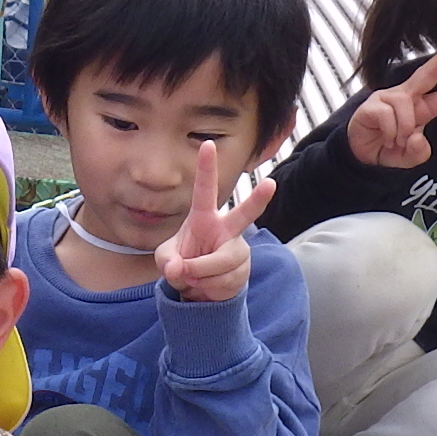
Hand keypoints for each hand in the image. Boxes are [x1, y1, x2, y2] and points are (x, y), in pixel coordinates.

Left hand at [154, 141, 273, 302]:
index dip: (206, 167)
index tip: (208, 144)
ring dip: (199, 277)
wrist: (199, 291)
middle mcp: (226, 229)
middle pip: (244, 214)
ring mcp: (238, 249)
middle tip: (271, 183)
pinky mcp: (244, 270)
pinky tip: (207, 287)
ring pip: (220, 263)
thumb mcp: (165, 260)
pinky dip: (207, 289)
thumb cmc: (182, 263)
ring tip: (194, 278)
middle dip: (257, 200)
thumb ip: (167, 261)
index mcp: (204, 218)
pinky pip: (223, 281)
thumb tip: (179, 269)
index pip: (204, 189)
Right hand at [345, 40, 436, 169]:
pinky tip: (383, 137)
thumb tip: (415, 135)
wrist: (362, 157)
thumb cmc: (388, 150)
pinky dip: (388, 132)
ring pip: (405, 107)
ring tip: (394, 141)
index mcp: (420, 109)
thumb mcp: (409, 158)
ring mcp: (388, 98)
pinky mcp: (372, 104)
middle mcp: (406, 98)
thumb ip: (418, 152)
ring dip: (402, 130)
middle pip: (426, 76)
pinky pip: (387, 116)